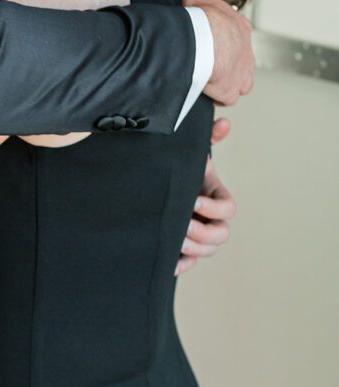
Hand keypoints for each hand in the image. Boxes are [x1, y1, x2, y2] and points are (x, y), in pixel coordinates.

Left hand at [175, 117, 236, 275]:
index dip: (214, 208)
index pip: (228, 209)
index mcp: (215, 196)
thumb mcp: (190, 153)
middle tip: (182, 222)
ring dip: (192, 246)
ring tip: (172, 236)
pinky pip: (188, 263)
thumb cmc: (178, 169)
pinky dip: (181, 265)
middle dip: (202, 231)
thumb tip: (224, 122)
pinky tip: (168, 263)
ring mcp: (200, 235)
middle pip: (221, 235)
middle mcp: (212, 219)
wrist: (159, 183)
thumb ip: (208, 137)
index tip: (194, 200)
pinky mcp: (185, 249)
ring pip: (207, 250)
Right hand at [182, 0, 253, 105]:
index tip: (208, 42)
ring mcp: (241, 74)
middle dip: (226, 63)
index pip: (235, 36)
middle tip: (207, 63)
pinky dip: (217, 96)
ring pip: (239, 82)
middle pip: (239, 61)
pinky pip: (226, 97)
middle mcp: (246, 53)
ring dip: (226, 81)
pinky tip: (204, 91)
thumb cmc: (202, 19)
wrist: (204, 40)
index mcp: (241, 29)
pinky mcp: (230, 90)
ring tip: (208, 79)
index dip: (221, 40)